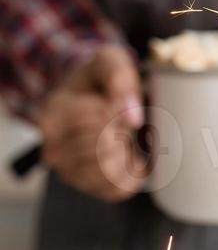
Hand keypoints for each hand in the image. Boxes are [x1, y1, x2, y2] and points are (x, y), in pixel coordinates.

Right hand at [37, 45, 146, 202]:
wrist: (89, 95)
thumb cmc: (99, 78)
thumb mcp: (109, 60)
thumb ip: (118, 76)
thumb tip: (133, 116)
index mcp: (52, 115)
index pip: (96, 121)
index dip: (118, 111)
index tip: (124, 101)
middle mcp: (52, 149)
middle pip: (102, 149)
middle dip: (123, 132)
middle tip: (125, 119)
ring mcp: (67, 171)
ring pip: (109, 172)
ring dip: (127, 152)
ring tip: (124, 134)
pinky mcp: (86, 185)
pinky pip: (115, 189)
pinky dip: (132, 173)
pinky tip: (131, 154)